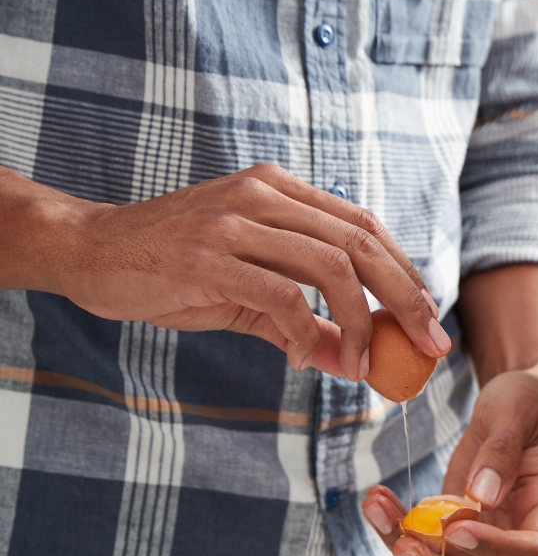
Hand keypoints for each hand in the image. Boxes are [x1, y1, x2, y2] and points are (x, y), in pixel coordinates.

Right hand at [24, 163, 449, 378]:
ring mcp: (236, 222)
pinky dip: (303, 332)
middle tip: (428, 344)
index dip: (405, 273)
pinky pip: (281, 295)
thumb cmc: (172, 269)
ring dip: (359, 323)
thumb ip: (300, 322)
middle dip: (405, 298)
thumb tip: (348, 363)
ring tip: (362, 365)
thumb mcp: (247, 292)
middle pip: (362, 243)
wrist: (90, 251)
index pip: (365, 227)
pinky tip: (299, 357)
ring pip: (331, 268)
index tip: (429, 318)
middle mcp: (265, 196)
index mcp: (281, 191)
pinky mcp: (209, 257)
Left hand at [361, 370, 537, 555]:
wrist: (514, 405)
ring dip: (408, 548)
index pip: (533, 551)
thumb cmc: (527, 405)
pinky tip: (380, 501)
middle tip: (405, 546)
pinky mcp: (459, 528)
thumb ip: (502, 451)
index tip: (455, 528)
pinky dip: (399, 528)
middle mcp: (521, 533)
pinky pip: (428, 544)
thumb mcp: (518, 413)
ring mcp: (489, 537)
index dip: (496, 549)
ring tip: (377, 507)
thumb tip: (482, 494)